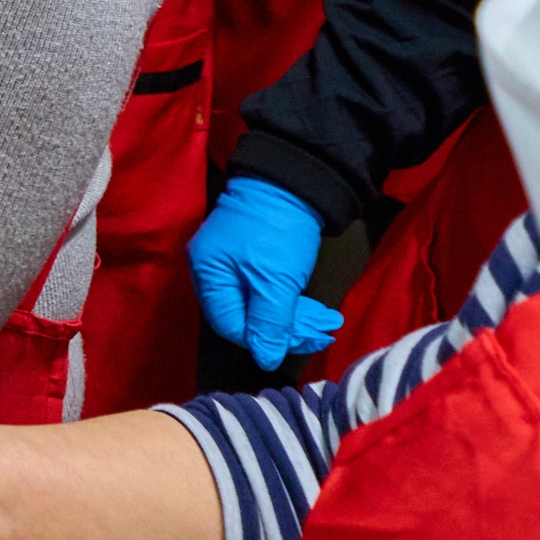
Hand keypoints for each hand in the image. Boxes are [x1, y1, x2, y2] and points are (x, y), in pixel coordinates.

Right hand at [189, 177, 341, 370]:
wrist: (293, 179)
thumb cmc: (278, 231)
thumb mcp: (276, 281)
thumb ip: (269, 323)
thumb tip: (266, 360)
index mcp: (209, 274)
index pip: (231, 325)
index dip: (264, 339)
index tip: (303, 340)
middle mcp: (213, 270)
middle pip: (247, 316)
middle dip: (288, 328)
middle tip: (326, 332)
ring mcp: (232, 262)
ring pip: (261, 304)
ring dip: (296, 317)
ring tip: (330, 322)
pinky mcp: (251, 255)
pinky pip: (266, 290)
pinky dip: (291, 301)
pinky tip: (315, 309)